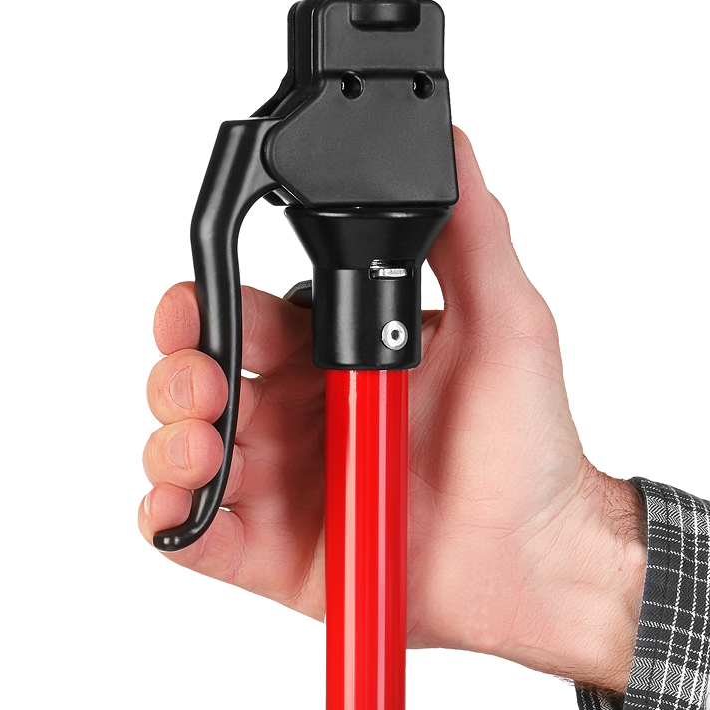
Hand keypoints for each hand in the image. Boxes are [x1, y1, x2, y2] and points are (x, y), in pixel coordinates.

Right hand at [138, 129, 644, 692]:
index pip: (240, 316)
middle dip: (178, 373)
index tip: (201, 306)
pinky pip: (191, 537)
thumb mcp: (510, 326)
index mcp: (332, 356)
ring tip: (205, 450)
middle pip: (193, 379)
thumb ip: (472, 235)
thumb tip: (454, 146)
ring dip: (169, 443)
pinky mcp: (267, 554)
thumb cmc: (529, 450)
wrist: (540, 563)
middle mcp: (292, 417)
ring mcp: (275, 486)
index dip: (206, 305)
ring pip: (179, 452)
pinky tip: (183, 507)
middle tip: (207, 386)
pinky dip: (168, 518)